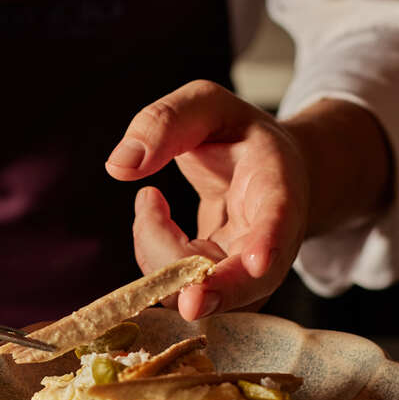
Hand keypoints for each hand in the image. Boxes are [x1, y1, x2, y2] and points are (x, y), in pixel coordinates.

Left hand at [106, 82, 309, 319]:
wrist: (269, 168)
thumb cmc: (238, 136)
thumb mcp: (206, 106)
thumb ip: (164, 123)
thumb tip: (119, 165)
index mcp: (278, 185)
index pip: (279, 220)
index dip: (268, 242)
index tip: (256, 261)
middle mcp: (272, 241)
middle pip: (244, 281)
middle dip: (210, 290)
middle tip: (178, 273)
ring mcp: (248, 273)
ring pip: (202, 294)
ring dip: (156, 252)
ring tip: (151, 199)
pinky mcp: (222, 289)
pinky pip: (180, 292)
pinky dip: (153, 258)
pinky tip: (154, 219)